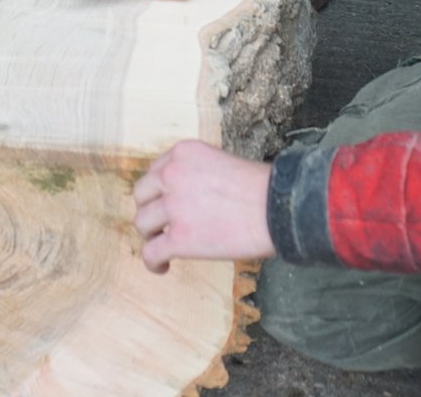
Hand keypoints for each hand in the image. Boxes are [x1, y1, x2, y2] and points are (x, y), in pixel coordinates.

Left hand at [132, 140, 275, 273]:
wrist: (279, 208)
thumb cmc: (263, 190)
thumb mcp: (223, 163)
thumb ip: (198, 175)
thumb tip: (190, 198)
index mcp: (183, 153)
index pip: (155, 171)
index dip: (160, 190)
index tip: (167, 203)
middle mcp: (172, 174)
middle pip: (141, 194)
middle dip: (150, 209)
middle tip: (162, 224)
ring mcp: (174, 206)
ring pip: (141, 222)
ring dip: (151, 235)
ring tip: (165, 245)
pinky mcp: (179, 238)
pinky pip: (150, 252)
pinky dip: (153, 262)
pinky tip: (163, 267)